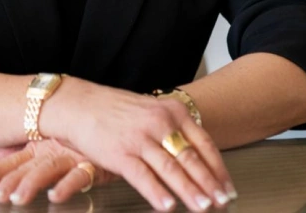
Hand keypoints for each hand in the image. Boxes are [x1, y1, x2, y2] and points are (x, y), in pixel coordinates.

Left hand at [0, 138, 115, 204]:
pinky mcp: (93, 164)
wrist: (114, 126)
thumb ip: (21, 154)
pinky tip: (55, 195)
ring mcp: (72, 156)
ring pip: (48, 170)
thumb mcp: (47, 146)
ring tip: (18, 198)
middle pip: (28, 167)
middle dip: (10, 181)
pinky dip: (67, 186)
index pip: (14, 161)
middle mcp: (53, 150)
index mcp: (40, 147)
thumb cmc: (79, 140)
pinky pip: (79, 176)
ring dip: (32, 184)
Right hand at [42, 78, 236, 210]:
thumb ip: (172, 130)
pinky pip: (143, 176)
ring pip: (172, 168)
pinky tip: (168, 206)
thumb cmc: (114, 110)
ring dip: (190, 191)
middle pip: (191, 157)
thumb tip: (197, 160)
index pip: (203, 142)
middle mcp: (159, 122)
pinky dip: (157, 192)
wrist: (78, 104)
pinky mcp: (120, 153)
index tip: (227, 188)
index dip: (218, 168)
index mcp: (170, 110)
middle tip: (223, 203)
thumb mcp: (150, 111)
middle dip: (209, 184)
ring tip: (203, 208)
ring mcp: (139, 137)